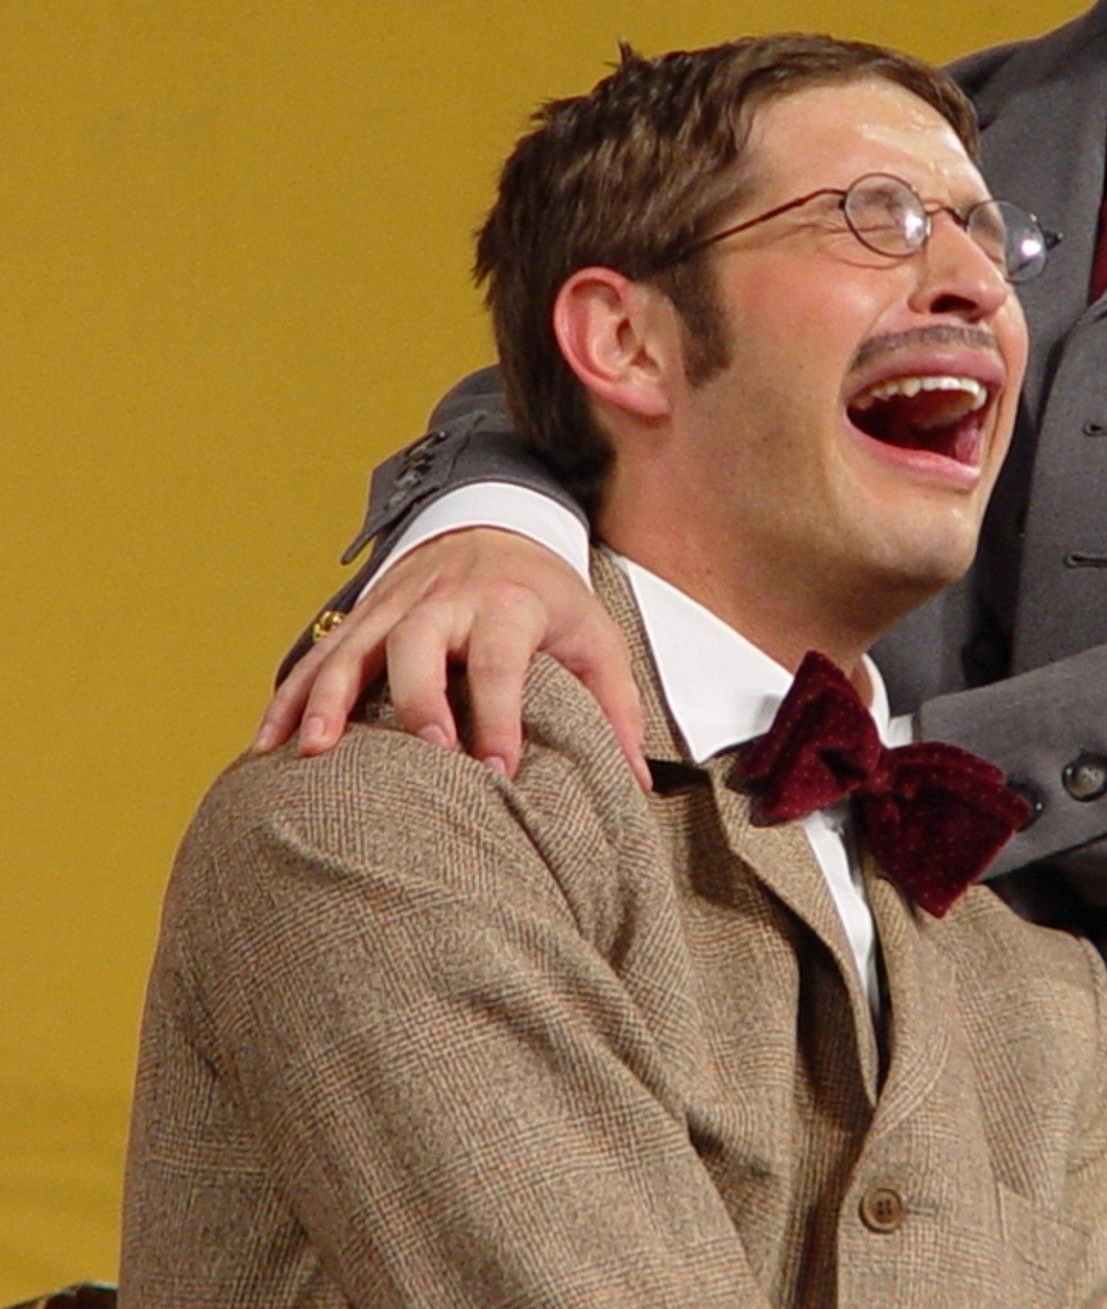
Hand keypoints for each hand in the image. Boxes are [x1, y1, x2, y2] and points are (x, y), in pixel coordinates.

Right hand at [253, 530, 650, 786]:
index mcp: (507, 604)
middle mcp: (444, 599)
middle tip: (424, 754)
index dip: (500, 714)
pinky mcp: (362, 616)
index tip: (499, 771)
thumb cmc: (550, 598)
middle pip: (419, 642)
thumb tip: (636, 785)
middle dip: (417, 698)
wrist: (497, 523)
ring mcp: (394, 605)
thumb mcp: (596, 637)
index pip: (501, 660)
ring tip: (312, 753)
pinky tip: (269, 743)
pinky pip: (316, 655)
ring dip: (329, 698)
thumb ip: (616, 708)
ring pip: (352, 647)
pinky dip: (290, 696)